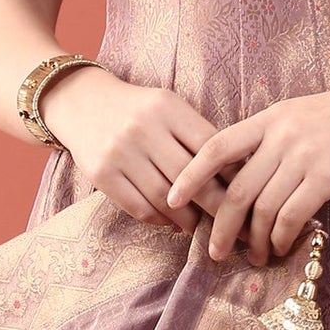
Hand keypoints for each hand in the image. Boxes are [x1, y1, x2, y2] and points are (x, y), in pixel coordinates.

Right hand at [39, 65, 237, 234]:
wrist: (82, 102)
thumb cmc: (139, 110)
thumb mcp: (169, 107)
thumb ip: (196, 134)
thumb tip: (237, 175)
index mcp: (167, 107)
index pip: (209, 147)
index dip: (231, 175)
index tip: (246, 194)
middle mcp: (143, 128)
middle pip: (189, 177)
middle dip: (216, 205)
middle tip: (233, 223)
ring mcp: (120, 151)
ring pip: (165, 198)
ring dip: (188, 219)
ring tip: (201, 226)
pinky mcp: (101, 173)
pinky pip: (138, 207)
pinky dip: (160, 220)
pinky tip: (171, 222)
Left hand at [167, 67, 329, 263]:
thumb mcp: (302, 115)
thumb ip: (272, 139)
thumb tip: (244, 177)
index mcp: (271, 118)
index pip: (216, 145)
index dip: (190, 174)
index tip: (171, 199)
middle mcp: (281, 135)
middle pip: (236, 188)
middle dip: (221, 226)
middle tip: (216, 252)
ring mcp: (304, 154)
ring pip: (263, 207)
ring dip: (254, 240)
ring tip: (255, 256)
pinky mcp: (329, 175)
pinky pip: (292, 214)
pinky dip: (281, 236)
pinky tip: (280, 246)